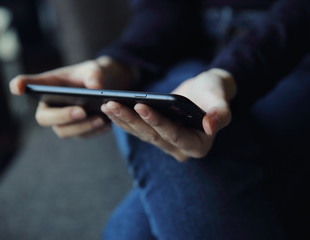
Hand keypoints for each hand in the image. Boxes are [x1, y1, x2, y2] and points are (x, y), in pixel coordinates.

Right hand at [9, 56, 132, 137]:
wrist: (106, 87)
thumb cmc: (92, 74)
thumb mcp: (95, 69)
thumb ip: (94, 74)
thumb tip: (95, 87)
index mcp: (49, 86)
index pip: (29, 85)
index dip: (20, 86)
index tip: (17, 87)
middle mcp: (50, 106)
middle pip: (45, 118)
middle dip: (62, 116)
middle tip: (82, 111)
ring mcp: (62, 122)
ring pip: (64, 131)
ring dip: (82, 127)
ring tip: (101, 119)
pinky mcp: (77, 131)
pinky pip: (82, 135)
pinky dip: (95, 131)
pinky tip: (107, 125)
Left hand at [101, 68, 236, 161]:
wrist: (205, 92)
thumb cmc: (214, 92)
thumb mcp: (219, 98)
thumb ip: (220, 113)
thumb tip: (211, 126)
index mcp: (197, 145)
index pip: (174, 135)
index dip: (158, 122)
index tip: (141, 106)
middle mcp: (179, 149)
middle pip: (152, 136)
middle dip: (132, 120)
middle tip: (113, 105)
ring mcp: (165, 144)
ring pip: (141, 134)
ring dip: (123, 120)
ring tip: (107, 105)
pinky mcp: (155, 135)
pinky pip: (137, 130)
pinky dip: (123, 120)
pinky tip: (110, 109)